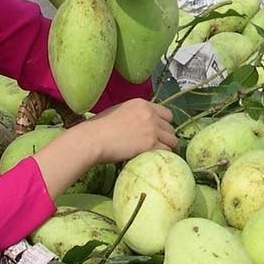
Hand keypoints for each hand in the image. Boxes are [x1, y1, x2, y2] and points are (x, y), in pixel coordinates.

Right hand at [32, 99, 176, 196]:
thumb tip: (139, 122)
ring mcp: (151, 129)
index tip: (160, 133)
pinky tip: (155, 159)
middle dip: (166, 137)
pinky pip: (166, 151)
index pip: (167, 114)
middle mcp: (150, 115)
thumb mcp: (119, 111)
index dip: (164, 124)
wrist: (92, 139)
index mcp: (143, 104)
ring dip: (166, 147)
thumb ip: (134, 114)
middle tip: (159, 146)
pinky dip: (162, 156)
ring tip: (158, 154)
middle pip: (170, 128)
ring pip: (172, 140)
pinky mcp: (150, 145)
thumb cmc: (98, 127)